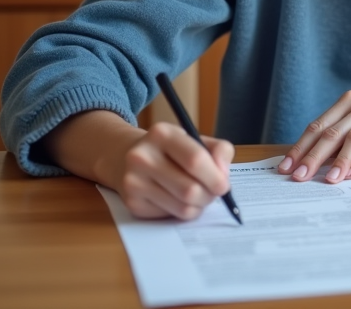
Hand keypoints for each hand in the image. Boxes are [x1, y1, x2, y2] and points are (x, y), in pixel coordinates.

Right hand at [42, 109, 234, 219]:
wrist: (126, 157)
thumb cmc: (171, 149)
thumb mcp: (195, 139)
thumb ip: (219, 151)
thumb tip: (223, 175)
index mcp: (161, 134)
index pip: (195, 159)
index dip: (215, 177)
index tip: (224, 185)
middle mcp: (142, 157)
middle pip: (190, 189)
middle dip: (210, 195)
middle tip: (214, 193)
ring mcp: (133, 182)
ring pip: (182, 207)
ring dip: (198, 206)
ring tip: (198, 195)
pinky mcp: (132, 203)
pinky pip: (170, 216)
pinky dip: (183, 211)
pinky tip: (178, 198)